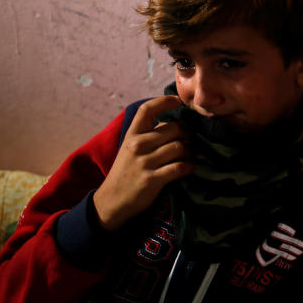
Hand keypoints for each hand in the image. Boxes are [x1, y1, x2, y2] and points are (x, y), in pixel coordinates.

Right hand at [92, 96, 193, 230]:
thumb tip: (176, 124)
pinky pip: (180, 167)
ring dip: (190, 151)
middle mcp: (137, 145)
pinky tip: (188, 167)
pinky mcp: (152, 179)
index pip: (147, 109)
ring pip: (179, 147)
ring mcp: (144, 162)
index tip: (177, 101)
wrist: (112, 201)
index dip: (164, 101)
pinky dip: (189, 166)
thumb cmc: (126, 171)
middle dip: (187, 134)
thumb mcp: (130, 148)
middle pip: (174, 128)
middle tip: (189, 141)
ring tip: (189, 155)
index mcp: (132, 134)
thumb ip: (148, 135)